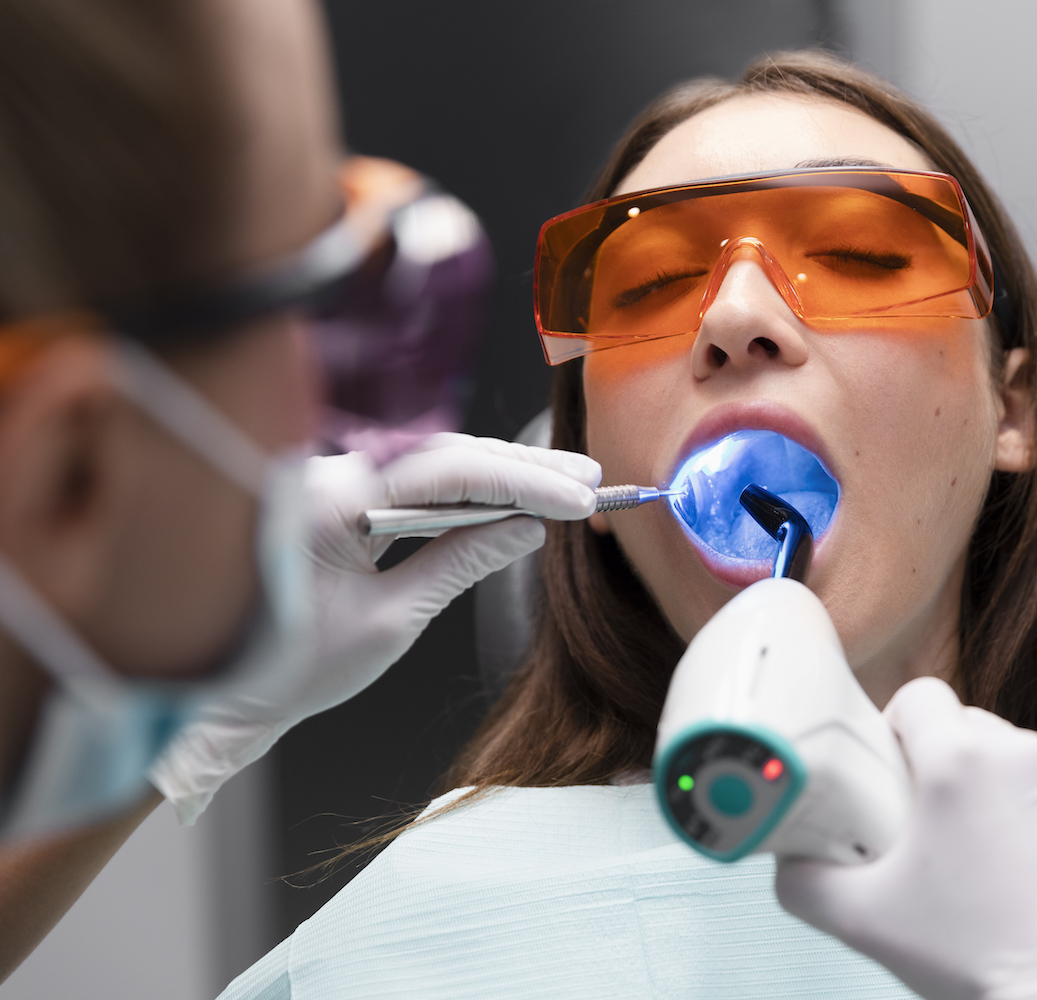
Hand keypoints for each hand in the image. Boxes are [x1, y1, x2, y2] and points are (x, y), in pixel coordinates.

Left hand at [150, 433, 599, 822]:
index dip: (524, 481)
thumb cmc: (288, 667)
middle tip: (590, 484)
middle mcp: (326, 473)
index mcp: (330, 499)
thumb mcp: (391, 622)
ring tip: (564, 489)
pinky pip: (407, 480)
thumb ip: (462, 563)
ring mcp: (328, 480)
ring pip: (430, 462)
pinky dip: (461, 492)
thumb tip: (527, 528)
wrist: (220, 695)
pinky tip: (506, 498)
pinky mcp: (334, 494)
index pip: (448, 471)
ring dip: (498, 477)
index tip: (580, 498)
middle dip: (521, 470)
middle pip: (443, 454)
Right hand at [775, 677, 1036, 999]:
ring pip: (1020, 760)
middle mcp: (1021, 755)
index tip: (892, 771)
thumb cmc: (969, 958)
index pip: (920, 696)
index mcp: (957, 761)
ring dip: (997, 789)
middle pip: (970, 726)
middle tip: (930, 824)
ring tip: (984, 855)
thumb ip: (802, 878)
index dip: (897, 727)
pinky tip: (1032, 875)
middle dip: (946, 761)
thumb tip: (785, 857)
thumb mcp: (860, 920)